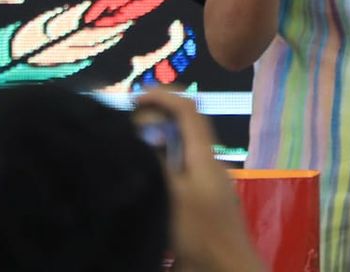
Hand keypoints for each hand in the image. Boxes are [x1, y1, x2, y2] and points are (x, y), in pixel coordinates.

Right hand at [136, 88, 263, 271]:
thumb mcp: (173, 194)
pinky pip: (175, 176)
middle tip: (125, 123)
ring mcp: (203, 187)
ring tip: (125, 148)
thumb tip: (140, 133)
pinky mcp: (197, 208)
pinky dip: (156, 169)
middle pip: (183, 129)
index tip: (134, 96)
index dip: (163, 97)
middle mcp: (206, 166)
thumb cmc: (201, 232)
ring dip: (154, 145)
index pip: (188, 111)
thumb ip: (156, 162)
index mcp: (204, 157)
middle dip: (156, 118)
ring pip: (178, 153)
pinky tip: (139, 180)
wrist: (223, 270)